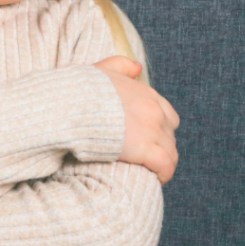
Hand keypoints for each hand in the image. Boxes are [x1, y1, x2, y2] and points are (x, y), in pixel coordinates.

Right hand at [93, 56, 180, 182]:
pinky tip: (156, 179)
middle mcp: (155, 111)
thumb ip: (122, 65)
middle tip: (147, 160)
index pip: (166, 115)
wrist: (73, 106)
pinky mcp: (146, 149)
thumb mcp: (101, 70)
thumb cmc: (81, 90)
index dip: (159, 131)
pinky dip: (164, 174)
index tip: (148, 141)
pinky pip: (166, 166)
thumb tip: (138, 66)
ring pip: (171, 152)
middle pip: (170, 135)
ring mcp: (153, 130)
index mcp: (146, 94)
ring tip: (152, 174)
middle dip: (161, 147)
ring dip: (163, 164)